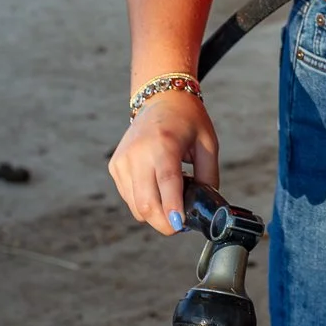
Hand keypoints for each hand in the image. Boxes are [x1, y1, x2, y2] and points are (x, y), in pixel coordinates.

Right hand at [109, 91, 218, 235]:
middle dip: (163, 222)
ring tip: (171, 203)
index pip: (166, 181)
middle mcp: (139, 152)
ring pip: (135, 205)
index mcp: (164, 143)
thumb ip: (209, 175)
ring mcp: (123, 160)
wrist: (161, 99)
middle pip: (146, 202)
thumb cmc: (188, 120)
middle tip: (179, 226)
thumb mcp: (208, 143)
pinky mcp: (115, 166)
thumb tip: (207, 205)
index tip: (178, 225)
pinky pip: (129, 197)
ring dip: (154, 214)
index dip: (172, 207)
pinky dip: (143, 202)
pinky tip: (157, 190)